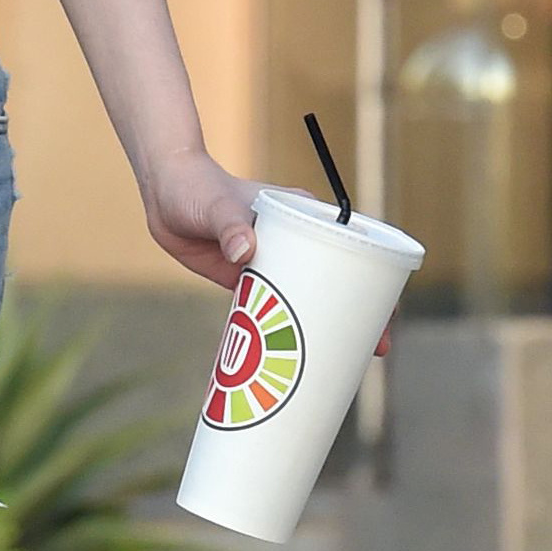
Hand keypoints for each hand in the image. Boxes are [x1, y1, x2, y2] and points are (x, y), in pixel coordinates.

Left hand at [138, 149, 390, 355]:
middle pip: (338, 280)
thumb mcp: (216, 206)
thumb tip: (245, 252)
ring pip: (310, 298)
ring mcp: (273, 261)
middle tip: (379, 349)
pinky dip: (290, 330)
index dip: (374, 280)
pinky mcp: (248, 279)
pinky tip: (298, 357)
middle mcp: (295, 240)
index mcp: (303, 215)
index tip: (389, 308)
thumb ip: (231, 225)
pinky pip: (277, 307)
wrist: (161, 193)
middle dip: (361, 314)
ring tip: (349, 363)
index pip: (352, 247)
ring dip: (328, 327)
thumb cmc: (196, 188)